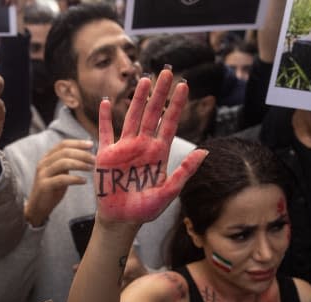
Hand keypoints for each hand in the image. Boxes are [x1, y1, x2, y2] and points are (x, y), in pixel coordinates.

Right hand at [24, 139, 94, 225]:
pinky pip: (62, 179)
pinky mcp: (44, 185)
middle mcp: (44, 163)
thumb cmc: (52, 189)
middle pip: (65, 152)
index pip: (63, 144)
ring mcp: (43, 174)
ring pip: (63, 163)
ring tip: (91, 168)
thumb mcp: (60, 173)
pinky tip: (84, 181)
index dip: (77, 143)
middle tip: (94, 159)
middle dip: (82, 154)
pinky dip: (75, 179)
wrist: (37, 207)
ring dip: (80, 164)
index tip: (91, 145)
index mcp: (47, 157)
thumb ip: (69, 164)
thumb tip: (87, 156)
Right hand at [95, 67, 207, 224]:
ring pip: (131, 117)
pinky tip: (107, 102)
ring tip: (144, 79)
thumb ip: (185, 171)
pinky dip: (104, 118)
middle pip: (152, 113)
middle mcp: (143, 146)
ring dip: (137, 98)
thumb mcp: (169, 192)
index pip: (170, 123)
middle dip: (160, 93)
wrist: (122, 220)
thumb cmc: (146, 209)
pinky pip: (105, 133)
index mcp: (158, 153)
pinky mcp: (106, 155)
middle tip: (167, 72)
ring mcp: (124, 148)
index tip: (184, 86)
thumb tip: (205, 151)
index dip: (176, 105)